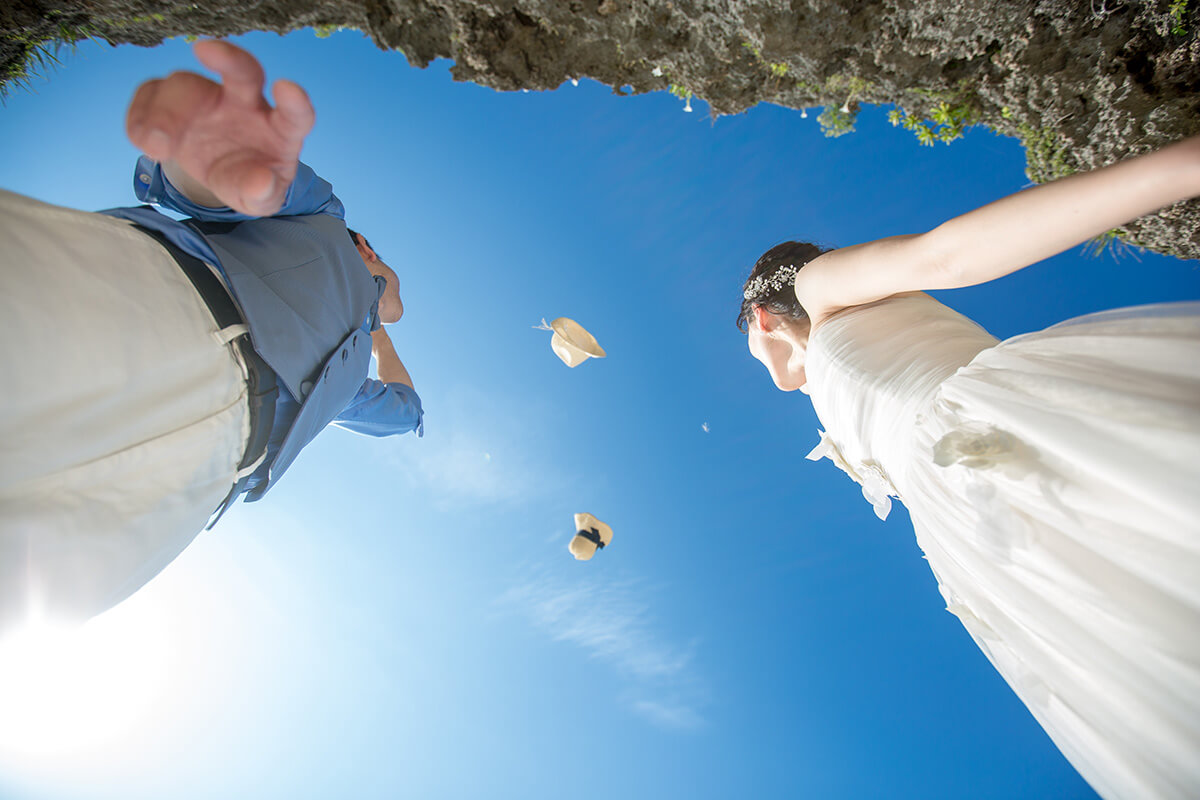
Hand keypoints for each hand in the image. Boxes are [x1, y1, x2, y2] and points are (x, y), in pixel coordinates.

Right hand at [125, 40, 314, 215]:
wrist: (223, 177)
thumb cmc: (249, 181)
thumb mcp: (258, 199)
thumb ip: (262, 193)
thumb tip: (260, 184)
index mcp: (279, 128)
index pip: (294, 112)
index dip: (294, 101)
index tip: (286, 89)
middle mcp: (247, 103)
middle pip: (243, 71)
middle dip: (228, 57)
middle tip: (204, 49)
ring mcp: (210, 97)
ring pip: (185, 84)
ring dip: (164, 113)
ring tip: (157, 148)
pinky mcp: (175, 101)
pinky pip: (151, 94)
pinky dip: (141, 117)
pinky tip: (142, 142)